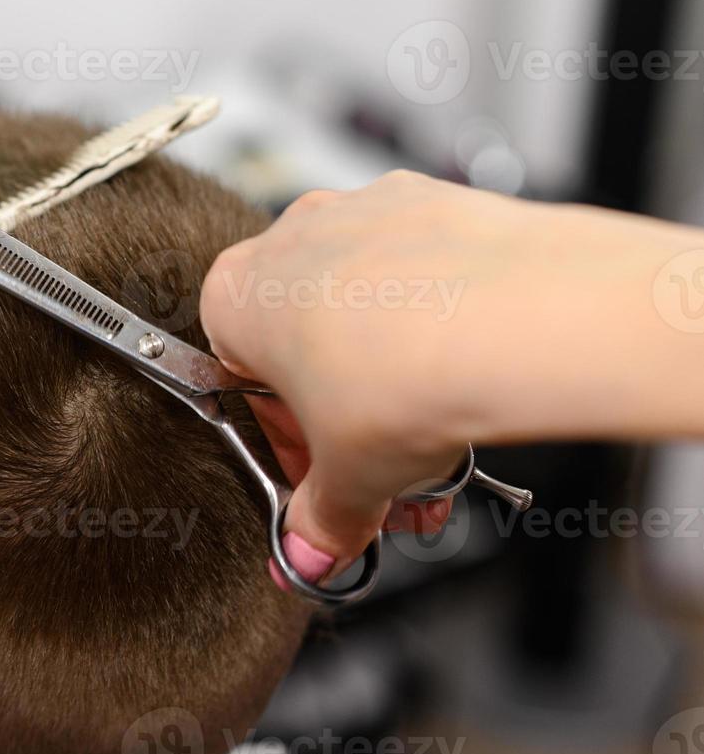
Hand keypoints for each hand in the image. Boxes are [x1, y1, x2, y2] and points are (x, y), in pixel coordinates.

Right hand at [200, 170, 703, 578]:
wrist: (519, 318)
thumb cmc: (407, 377)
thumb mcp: (349, 479)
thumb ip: (321, 520)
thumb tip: (311, 552)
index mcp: (234, 300)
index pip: (244, 387)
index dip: (290, 446)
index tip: (327, 478)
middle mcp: (288, 240)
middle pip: (307, 346)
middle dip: (347, 417)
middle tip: (391, 471)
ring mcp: (360, 211)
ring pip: (362, 306)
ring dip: (393, 372)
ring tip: (444, 433)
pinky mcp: (431, 201)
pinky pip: (420, 269)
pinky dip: (439, 318)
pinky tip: (470, 368)